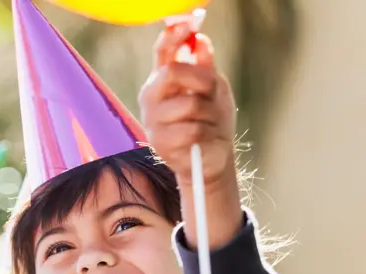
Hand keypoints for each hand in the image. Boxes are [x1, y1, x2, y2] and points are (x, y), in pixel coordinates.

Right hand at [139, 24, 242, 248]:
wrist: (213, 157)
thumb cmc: (212, 120)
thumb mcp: (214, 89)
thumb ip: (205, 66)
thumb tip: (200, 40)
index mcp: (162, 80)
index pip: (163, 52)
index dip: (173, 35)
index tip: (189, 23)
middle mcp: (152, 97)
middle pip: (172, 73)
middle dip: (200, 80)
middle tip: (211, 90)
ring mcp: (153, 120)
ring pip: (189, 103)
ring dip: (209, 112)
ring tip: (209, 122)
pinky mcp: (160, 143)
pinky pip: (192, 128)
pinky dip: (208, 132)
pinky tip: (205, 138)